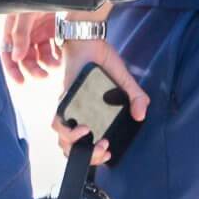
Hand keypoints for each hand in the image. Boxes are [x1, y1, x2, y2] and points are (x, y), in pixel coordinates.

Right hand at [0, 13, 58, 83]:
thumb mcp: (25, 14)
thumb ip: (20, 34)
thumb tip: (15, 58)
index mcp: (13, 29)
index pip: (8, 53)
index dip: (12, 69)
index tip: (20, 82)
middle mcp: (25, 34)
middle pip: (26, 58)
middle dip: (33, 69)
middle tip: (43, 76)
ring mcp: (40, 32)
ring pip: (41, 55)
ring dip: (48, 63)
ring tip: (56, 65)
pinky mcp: (53, 30)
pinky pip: (55, 47)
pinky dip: (58, 55)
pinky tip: (61, 56)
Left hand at [53, 32, 148, 166]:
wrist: (87, 40)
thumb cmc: (102, 60)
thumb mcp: (125, 81)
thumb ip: (136, 96)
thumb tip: (141, 114)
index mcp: (91, 116)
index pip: (87, 145)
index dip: (95, 156)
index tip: (109, 153)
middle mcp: (77, 116)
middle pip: (74, 149)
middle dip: (89, 157)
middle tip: (104, 151)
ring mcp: (69, 110)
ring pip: (63, 140)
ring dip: (78, 147)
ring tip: (96, 143)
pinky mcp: (62, 101)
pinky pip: (57, 122)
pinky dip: (68, 131)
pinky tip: (83, 129)